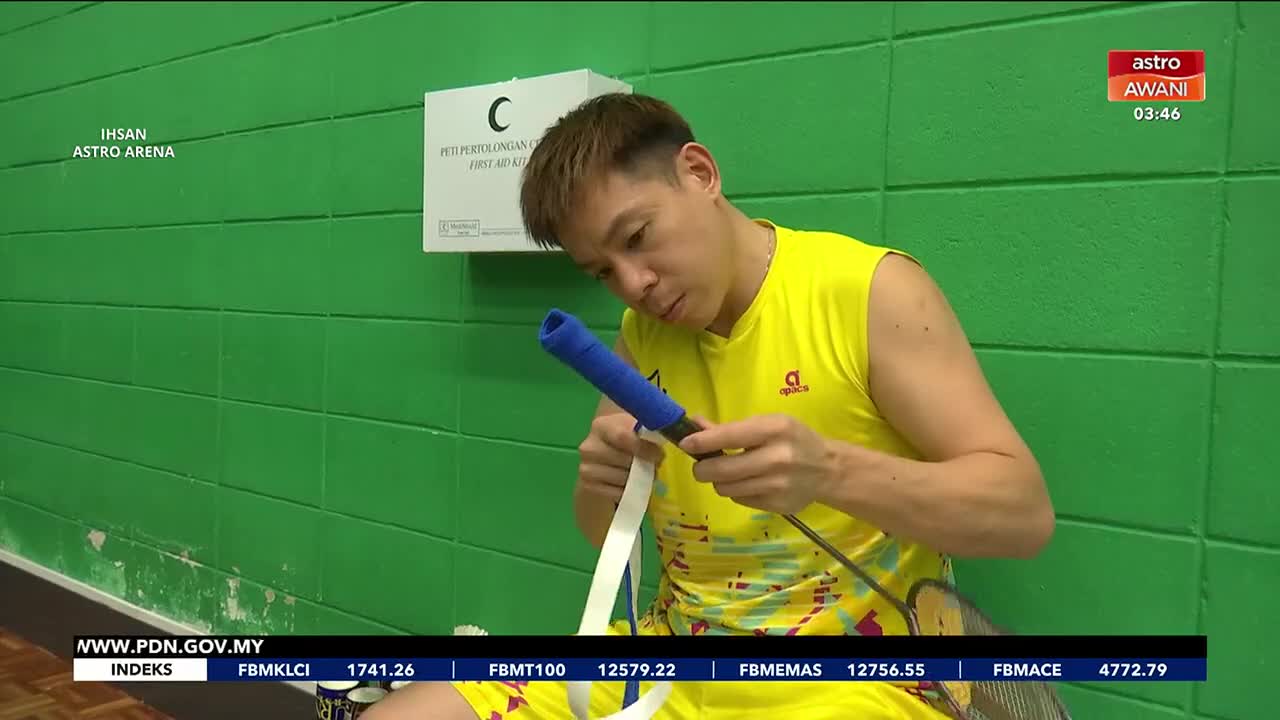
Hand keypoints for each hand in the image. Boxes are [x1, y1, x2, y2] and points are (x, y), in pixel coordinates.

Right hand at [576, 413, 664, 503]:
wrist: (604, 454)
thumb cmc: (626, 437)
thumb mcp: (635, 428)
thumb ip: (649, 430)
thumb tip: (673, 437)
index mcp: (601, 425)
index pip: (622, 437)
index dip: (643, 448)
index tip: (659, 454)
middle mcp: (589, 446)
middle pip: (623, 460)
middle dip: (644, 464)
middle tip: (655, 465)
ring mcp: (586, 467)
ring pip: (622, 478)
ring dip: (638, 478)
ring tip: (643, 472)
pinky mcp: (589, 486)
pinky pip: (617, 492)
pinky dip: (629, 490)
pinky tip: (631, 482)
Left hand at [678, 414, 833, 514]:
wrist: (828, 469)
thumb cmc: (793, 440)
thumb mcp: (767, 424)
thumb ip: (731, 428)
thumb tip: (694, 425)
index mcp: (774, 430)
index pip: (728, 437)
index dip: (701, 442)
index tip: (685, 443)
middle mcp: (777, 458)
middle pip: (722, 470)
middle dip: (703, 469)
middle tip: (701, 466)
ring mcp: (778, 485)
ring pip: (726, 488)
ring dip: (720, 482)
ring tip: (729, 474)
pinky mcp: (778, 505)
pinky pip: (740, 500)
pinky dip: (737, 492)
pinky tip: (750, 483)